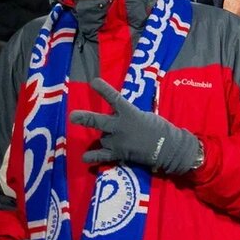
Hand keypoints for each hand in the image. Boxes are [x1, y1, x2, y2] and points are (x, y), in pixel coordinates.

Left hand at [69, 78, 201, 174]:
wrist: (167, 147)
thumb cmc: (160, 128)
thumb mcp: (145, 116)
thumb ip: (129, 115)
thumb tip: (118, 116)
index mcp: (129, 113)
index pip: (114, 98)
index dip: (104, 89)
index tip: (94, 82)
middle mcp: (119, 126)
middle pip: (98, 121)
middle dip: (85, 118)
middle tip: (73, 116)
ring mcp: (116, 141)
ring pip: (102, 138)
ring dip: (105, 138)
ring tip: (113, 139)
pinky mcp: (117, 154)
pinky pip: (100, 156)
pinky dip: (92, 157)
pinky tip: (85, 157)